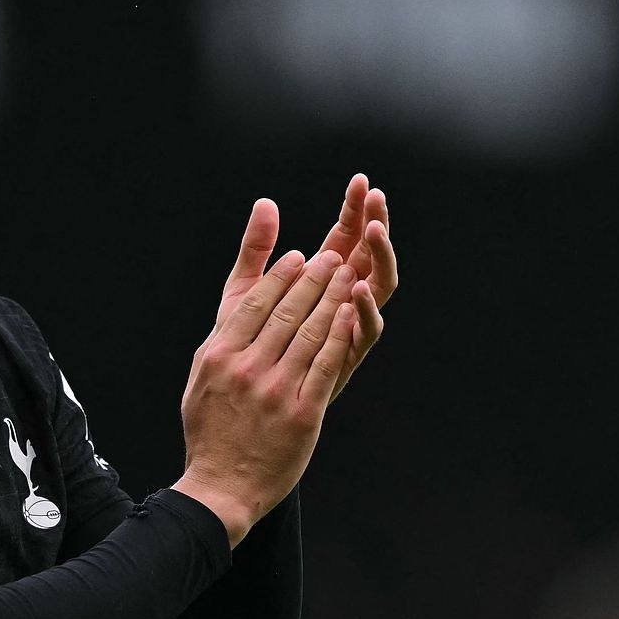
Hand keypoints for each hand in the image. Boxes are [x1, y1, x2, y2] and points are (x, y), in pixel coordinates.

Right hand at [175, 243, 359, 546]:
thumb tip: (240, 302)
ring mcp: (275, 391)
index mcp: (218, 357)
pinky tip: (351, 313)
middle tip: (332, 256)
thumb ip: (223, 339)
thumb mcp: (201, 378)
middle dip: (313, 278)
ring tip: (347, 275)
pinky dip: (340, 335)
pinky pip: (326, 365)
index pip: (254, 304)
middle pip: (286, 311)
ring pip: (310, 332)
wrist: (221, 486)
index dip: (280, 277)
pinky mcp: (302, 413)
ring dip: (332, 298)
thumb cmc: (210, 431)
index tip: (298, 257)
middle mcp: (246, 369)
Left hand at [216, 175, 397, 401]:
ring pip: (376, 291)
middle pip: (367, 258)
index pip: (345, 238)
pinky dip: (364, 312)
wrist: (241, 436)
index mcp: (321, 286)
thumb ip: (254, 252)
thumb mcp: (240, 299)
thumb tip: (265, 202)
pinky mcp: (343, 367)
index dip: (353, 210)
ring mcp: (344, 336)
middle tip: (377, 197)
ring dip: (379, 259)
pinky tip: (360, 288)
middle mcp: (340, 308)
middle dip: (374, 225)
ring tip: (375, 231)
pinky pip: (364, 336)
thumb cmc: (242, 362)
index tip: (362, 181)